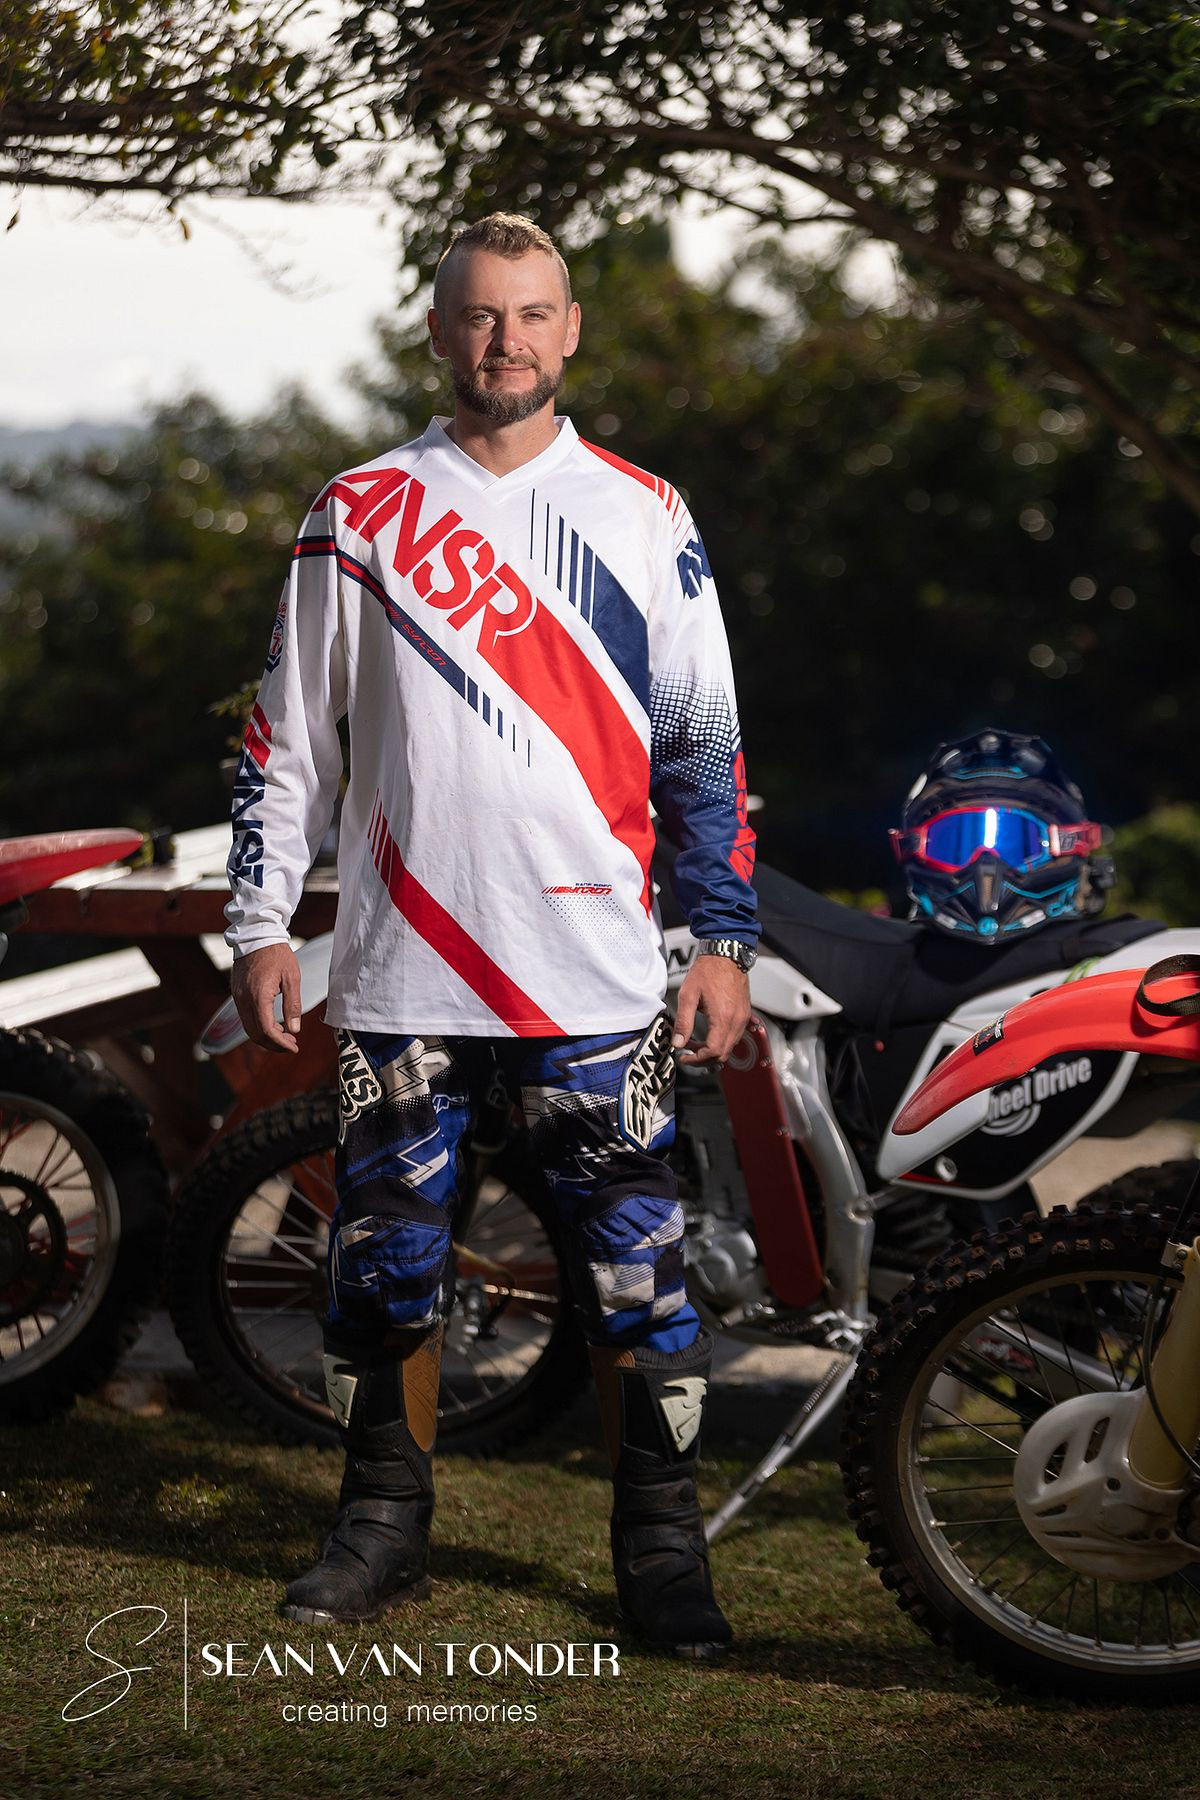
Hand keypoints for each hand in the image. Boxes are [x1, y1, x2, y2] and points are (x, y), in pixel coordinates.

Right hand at [231, 943, 302, 1053]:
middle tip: (291, 1045)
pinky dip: (258, 1027)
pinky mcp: (236, 994)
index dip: (280, 1043)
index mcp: (258, 995)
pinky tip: (272, 1025)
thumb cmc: (277, 954)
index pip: (266, 1030)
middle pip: (255, 1034)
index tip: (293, 1047)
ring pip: (248, 1028)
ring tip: (284, 1036)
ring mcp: (237, 997)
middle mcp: (244, 999)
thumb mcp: (292, 978)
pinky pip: (245, 1018)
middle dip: (273, 1044)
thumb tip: (294, 1029)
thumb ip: (292, 1005)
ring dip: (266, 1037)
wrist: (257, 935)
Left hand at [672, 954, 750, 1069]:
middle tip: (688, 1053)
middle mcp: (737, 1021)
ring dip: (713, 1050)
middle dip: (704, 1058)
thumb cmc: (708, 971)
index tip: (685, 1057)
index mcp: (723, 1017)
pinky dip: (722, 1041)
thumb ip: (683, 1022)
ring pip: (730, 1047)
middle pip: (723, 1054)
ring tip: (695, 1042)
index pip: (713, 1052)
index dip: (697, 1059)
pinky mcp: (744, 1014)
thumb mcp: (688, 995)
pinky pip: (735, 1036)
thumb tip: (679, 1042)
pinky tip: (710, 1034)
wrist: (725, 955)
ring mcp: (743, 1018)